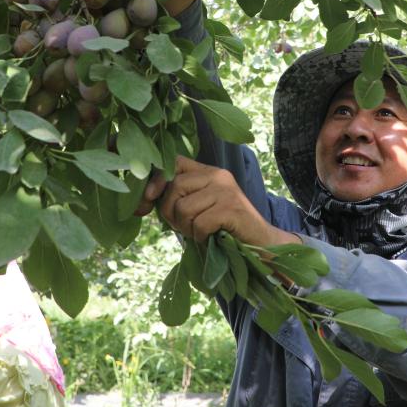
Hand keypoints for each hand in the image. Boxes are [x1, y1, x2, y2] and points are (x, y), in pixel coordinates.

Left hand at [135, 156, 298, 247]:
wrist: (261, 243)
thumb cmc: (224, 228)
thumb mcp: (200, 207)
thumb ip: (179, 198)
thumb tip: (145, 199)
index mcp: (208, 171)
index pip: (174, 162)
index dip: (156, 180)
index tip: (147, 199)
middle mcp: (217, 175)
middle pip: (174, 187)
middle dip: (170, 213)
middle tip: (185, 227)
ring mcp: (226, 190)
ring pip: (184, 207)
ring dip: (186, 228)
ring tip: (200, 232)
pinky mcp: (231, 208)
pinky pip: (199, 223)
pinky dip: (200, 236)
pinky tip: (211, 237)